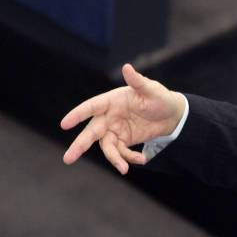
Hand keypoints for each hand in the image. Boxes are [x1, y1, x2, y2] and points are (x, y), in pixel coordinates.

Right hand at [60, 63, 185, 173]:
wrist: (172, 115)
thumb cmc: (159, 97)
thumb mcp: (151, 90)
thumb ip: (138, 81)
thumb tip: (126, 67)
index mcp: (112, 100)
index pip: (91, 107)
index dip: (78, 114)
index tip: (64, 124)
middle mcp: (109, 116)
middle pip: (91, 132)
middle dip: (80, 145)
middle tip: (68, 158)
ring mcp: (115, 130)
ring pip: (106, 146)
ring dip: (113, 158)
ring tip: (124, 169)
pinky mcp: (123, 141)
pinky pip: (121, 152)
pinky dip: (129, 158)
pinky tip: (141, 159)